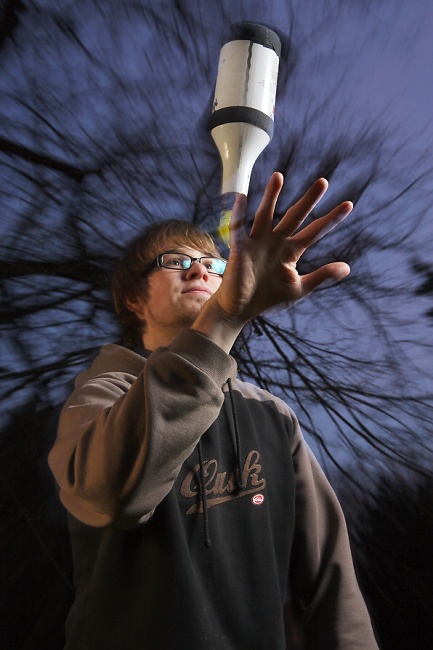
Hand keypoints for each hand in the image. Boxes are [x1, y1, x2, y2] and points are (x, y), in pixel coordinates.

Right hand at [192, 172, 351, 351]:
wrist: (240, 310)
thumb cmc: (268, 298)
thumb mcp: (299, 288)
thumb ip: (322, 276)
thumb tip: (347, 267)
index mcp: (291, 251)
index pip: (314, 231)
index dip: (330, 219)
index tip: (348, 205)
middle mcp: (276, 242)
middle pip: (294, 216)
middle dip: (309, 200)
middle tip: (323, 182)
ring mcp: (257, 243)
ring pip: (265, 215)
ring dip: (271, 196)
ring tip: (278, 176)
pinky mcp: (240, 249)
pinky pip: (238, 228)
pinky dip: (239, 213)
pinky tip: (242, 197)